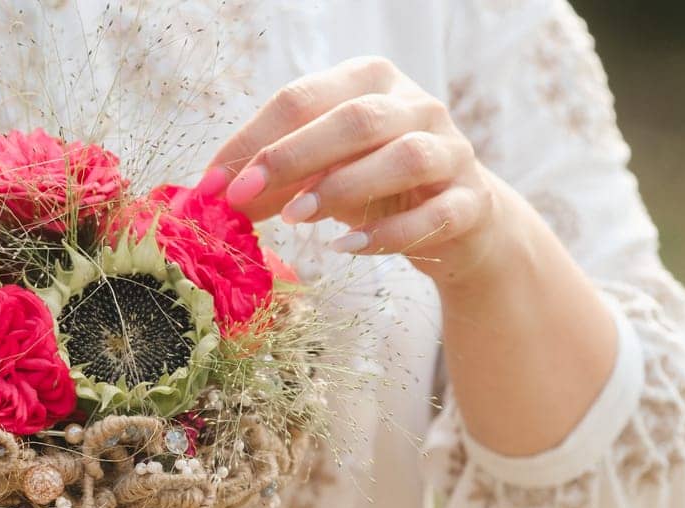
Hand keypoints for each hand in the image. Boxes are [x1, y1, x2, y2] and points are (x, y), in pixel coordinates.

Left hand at [204, 56, 510, 282]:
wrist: (461, 223)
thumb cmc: (377, 188)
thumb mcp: (321, 176)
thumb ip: (274, 182)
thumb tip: (212, 199)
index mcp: (370, 82)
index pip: (305, 97)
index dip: (254, 139)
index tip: (212, 183)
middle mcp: (416, 106)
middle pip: (356, 119)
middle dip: (292, 156)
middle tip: (244, 195)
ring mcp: (451, 151)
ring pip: (403, 158)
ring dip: (343, 187)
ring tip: (295, 218)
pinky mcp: (472, 202)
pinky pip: (435, 215)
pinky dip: (388, 234)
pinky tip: (346, 248)